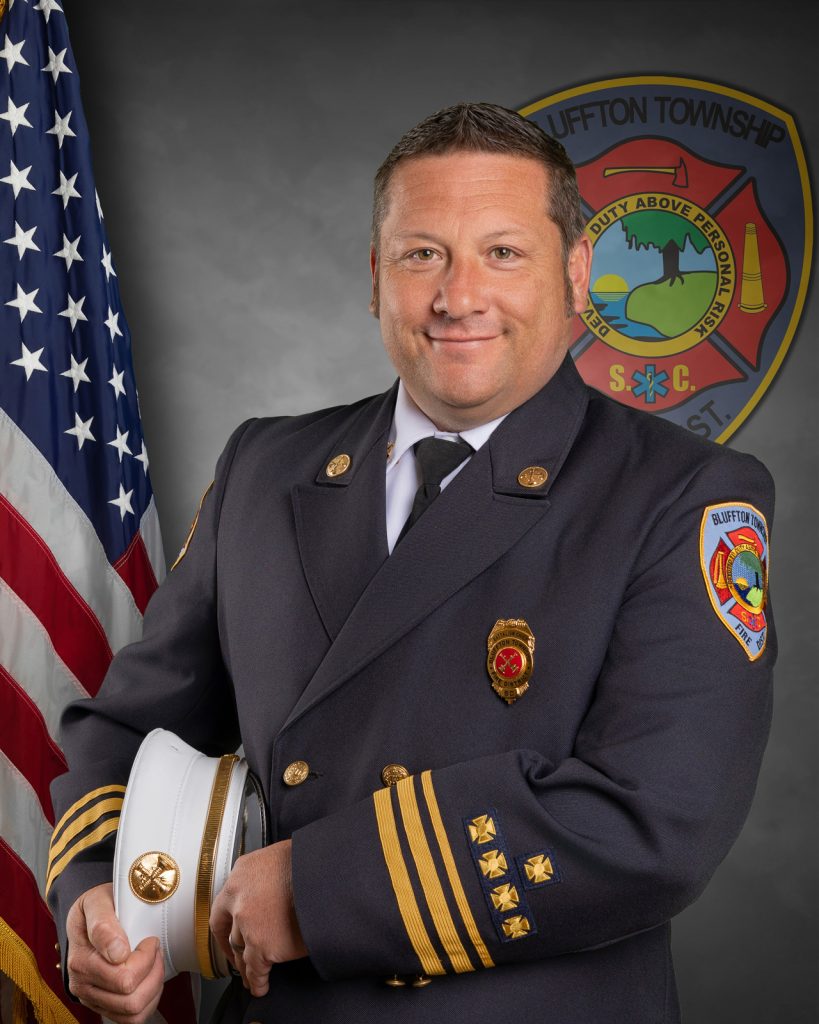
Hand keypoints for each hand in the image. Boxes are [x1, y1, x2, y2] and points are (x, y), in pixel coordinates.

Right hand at [65, 882, 163, 1023]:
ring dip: (153, 987)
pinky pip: (131, 1018)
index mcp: (81, 961)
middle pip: (130, 999)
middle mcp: (82, 984)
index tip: (149, 939)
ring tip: (153, 963)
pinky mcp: (103, 1005)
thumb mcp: (96, 902)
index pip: (124, 978)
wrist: (87, 914)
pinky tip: (148, 978)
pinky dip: (148, 1001)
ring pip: (133, 1012)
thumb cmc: (95, 907)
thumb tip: (117, 952)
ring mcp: (92, 998)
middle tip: (154, 949)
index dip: (146, 958)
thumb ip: (103, 924)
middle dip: (152, 972)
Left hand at [210, 839, 306, 996]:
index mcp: (244, 871)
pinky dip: (257, 981)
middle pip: (229, 931)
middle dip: (232, 948)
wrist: (329, 876)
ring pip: (241, 952)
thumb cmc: (313, 864)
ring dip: (245, 967)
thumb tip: (276, 884)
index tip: (229, 933)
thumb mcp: (284, 856)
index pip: (225, 901)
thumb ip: (270, 872)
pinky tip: (261, 987)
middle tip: (237, 958)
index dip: (227, 922)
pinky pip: (256, 970)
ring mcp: (247, 923)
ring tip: (252, 976)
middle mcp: (238, 897)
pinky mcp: (262, 945)